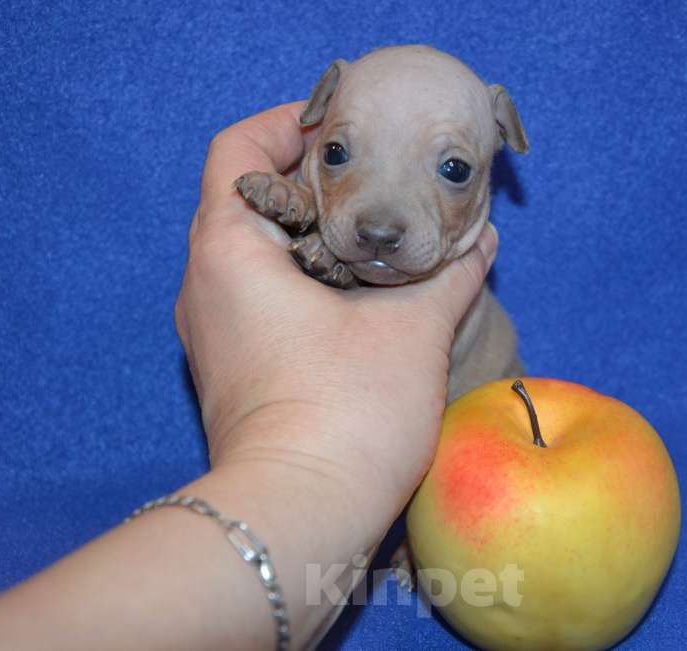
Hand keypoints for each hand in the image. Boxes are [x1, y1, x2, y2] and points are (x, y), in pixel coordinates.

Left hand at [175, 101, 497, 528]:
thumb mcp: (411, 332)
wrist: (299, 520)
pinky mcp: (233, 365)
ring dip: (314, 234)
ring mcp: (214, 329)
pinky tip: (363, 291)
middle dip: (314, 180)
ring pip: (256, 251)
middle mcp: (205, 283)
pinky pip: (261, 294)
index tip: (349, 129)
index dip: (290, 123)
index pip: (238, 148)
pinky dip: (307, 277)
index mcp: (229, 250)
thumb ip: (449, 275)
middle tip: (379, 177)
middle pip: (248, 196)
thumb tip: (481, 243)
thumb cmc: (346, 415)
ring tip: (379, 231)